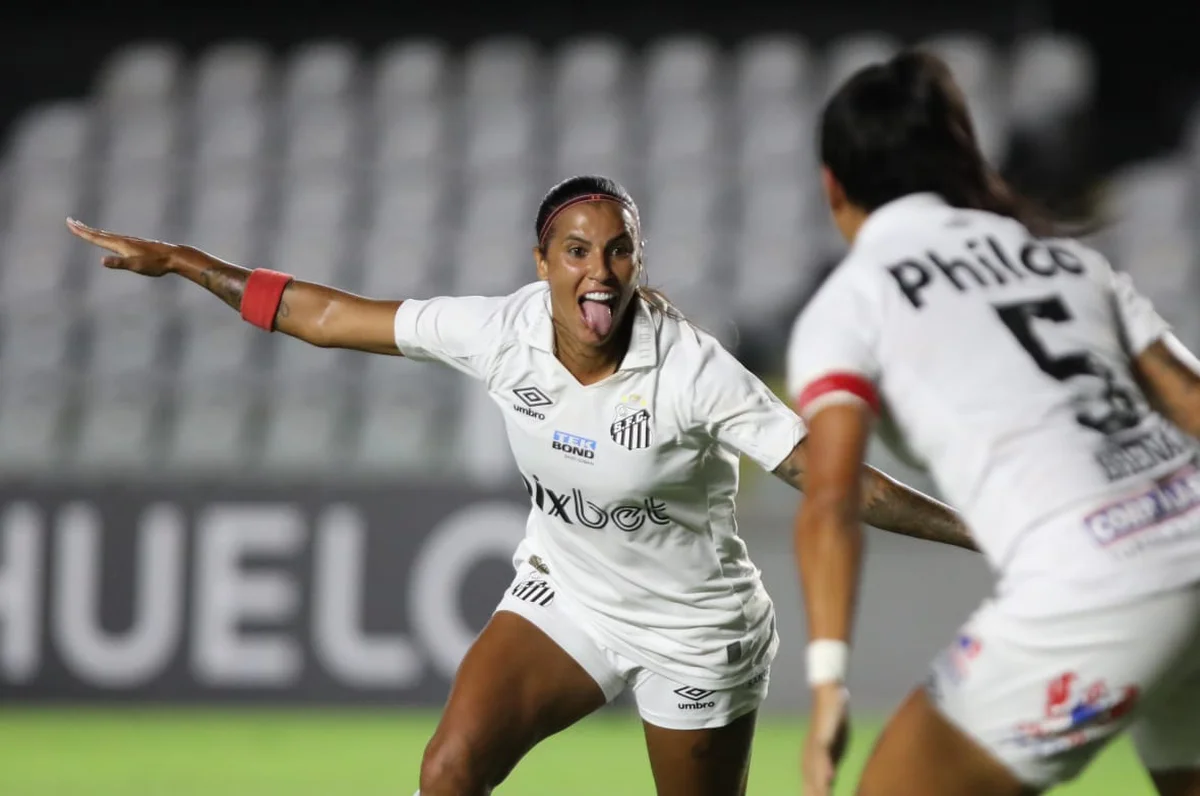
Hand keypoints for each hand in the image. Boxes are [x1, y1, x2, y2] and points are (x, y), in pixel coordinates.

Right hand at [66, 218, 180, 276]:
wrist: (174, 257)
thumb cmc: (156, 264)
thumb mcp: (136, 266)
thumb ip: (119, 263)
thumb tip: (102, 260)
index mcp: (120, 244)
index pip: (96, 237)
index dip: (82, 232)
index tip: (69, 223)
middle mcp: (123, 240)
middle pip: (99, 233)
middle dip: (84, 228)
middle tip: (70, 221)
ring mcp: (130, 241)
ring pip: (108, 235)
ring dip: (94, 231)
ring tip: (85, 229)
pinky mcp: (136, 245)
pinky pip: (116, 239)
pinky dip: (107, 236)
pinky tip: (110, 239)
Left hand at [802, 683, 849, 795]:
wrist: (830, 697)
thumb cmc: (834, 724)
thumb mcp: (834, 749)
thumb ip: (830, 764)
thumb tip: (829, 781)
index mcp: (812, 759)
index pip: (811, 784)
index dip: (811, 795)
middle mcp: (809, 755)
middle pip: (810, 781)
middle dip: (812, 795)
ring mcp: (814, 746)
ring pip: (815, 771)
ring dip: (818, 786)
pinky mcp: (821, 736)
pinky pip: (822, 754)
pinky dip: (825, 767)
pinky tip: (830, 777)